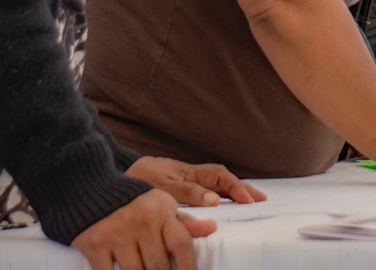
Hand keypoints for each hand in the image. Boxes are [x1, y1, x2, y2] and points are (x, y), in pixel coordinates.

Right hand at [72, 189, 215, 269]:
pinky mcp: (95, 244)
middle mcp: (142, 223)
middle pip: (159, 266)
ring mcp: (118, 234)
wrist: (91, 188)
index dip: (189, 267)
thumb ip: (184, 221)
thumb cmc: (133, 201)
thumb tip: (211, 228)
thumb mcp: (161, 205)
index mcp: (161, 213)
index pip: (182, 244)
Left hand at [127, 157, 266, 206]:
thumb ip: (187, 193)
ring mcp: (184, 181)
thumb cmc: (136, 179)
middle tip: (261, 200)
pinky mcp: (177, 189)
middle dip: (242, 188)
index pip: (220, 177)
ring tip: (250, 201)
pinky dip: (219, 195)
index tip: (249, 200)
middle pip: (222, 179)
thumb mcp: (161, 187)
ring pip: (215, 184)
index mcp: (188, 172)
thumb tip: (215, 200)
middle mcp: (190, 175)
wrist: (114, 179)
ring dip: (233, 192)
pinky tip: (224, 203)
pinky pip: (204, 191)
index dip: (236, 188)